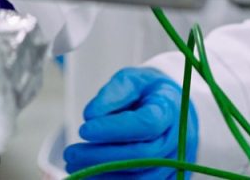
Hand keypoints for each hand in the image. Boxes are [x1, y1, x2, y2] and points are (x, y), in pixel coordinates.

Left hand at [64, 67, 197, 178]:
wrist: (171, 107)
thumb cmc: (148, 92)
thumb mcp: (132, 79)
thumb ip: (114, 93)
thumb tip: (90, 115)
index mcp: (170, 109)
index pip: (145, 124)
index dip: (114, 129)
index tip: (84, 129)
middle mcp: (178, 139)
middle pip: (141, 156)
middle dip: (102, 156)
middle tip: (70, 153)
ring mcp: (175, 162)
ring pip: (141, 178)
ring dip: (104, 175)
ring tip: (74, 167)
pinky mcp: (167, 176)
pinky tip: (89, 177)